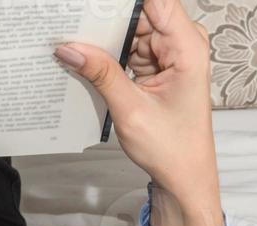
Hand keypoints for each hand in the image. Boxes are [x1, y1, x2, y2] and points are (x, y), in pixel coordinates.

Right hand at [55, 0, 222, 225]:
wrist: (185, 178)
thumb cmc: (172, 150)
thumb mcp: (131, 110)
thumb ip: (100, 73)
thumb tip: (68, 47)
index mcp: (188, 47)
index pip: (155, 0)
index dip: (121, 2)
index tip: (90, 6)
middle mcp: (183, 43)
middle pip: (139, 11)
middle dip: (107, 18)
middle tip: (72, 25)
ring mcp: (171, 53)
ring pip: (131, 28)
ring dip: (105, 36)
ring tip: (75, 42)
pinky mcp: (159, 64)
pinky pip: (131, 45)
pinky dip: (111, 51)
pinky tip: (88, 57)